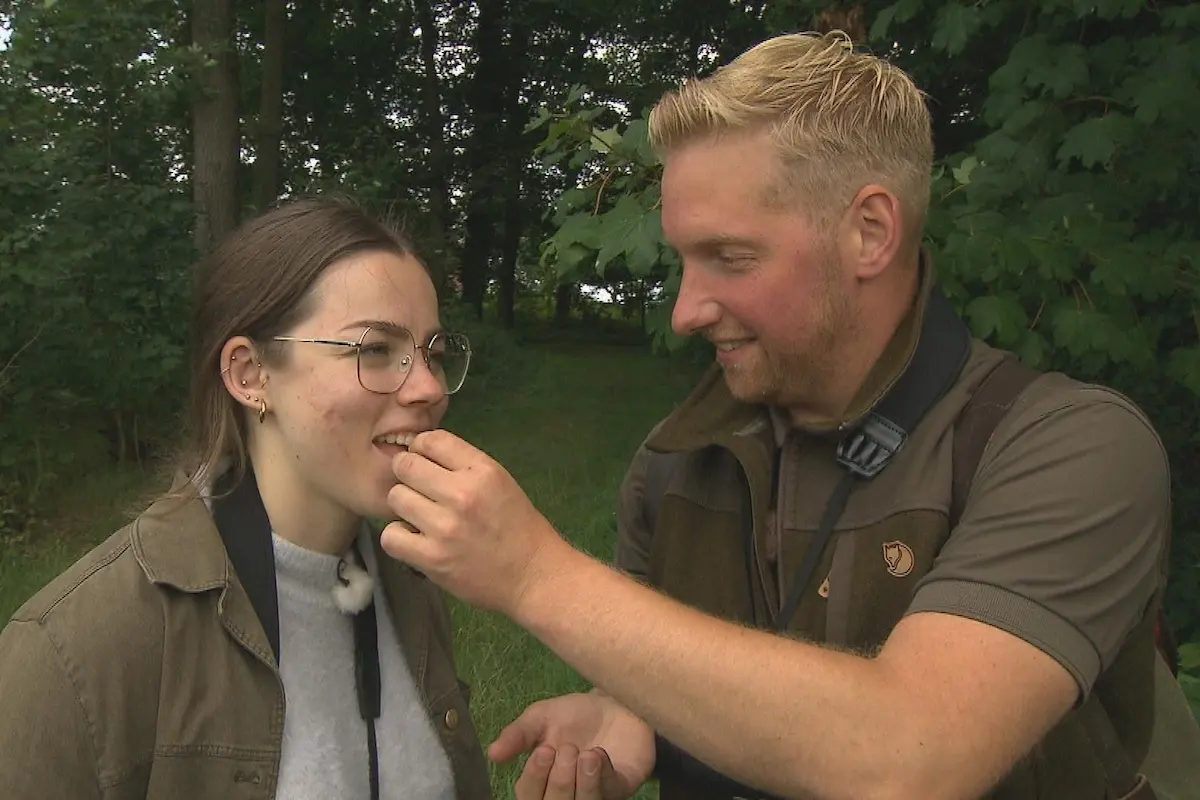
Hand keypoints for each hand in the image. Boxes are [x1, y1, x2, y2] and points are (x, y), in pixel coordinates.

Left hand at [380, 429, 568, 614]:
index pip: (431, 440)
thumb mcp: (500, 482)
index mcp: (483, 470)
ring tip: (420, 517)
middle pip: (406, 466)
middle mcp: (462, 493)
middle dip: (408, 475)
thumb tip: (421, 454)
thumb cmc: (518, 527)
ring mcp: (445, 527)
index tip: (424, 462)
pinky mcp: (432, 558)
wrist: (532, 575)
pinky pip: (391, 536)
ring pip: (395, 498)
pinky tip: (414, 539)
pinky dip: (398, 537)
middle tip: (419, 490)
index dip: (421, 449)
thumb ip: (463, 466)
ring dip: (404, 507)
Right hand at [490, 691, 655, 799]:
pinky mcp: (619, 791)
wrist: (615, 703)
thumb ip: (518, 734)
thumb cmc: (574, 715)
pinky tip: (599, 755)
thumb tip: (492, 754)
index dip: (534, 778)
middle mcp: (566, 794)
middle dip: (559, 781)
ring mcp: (594, 795)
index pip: (528, 796)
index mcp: (541, 782)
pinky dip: (601, 777)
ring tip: (586, 754)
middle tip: (567, 749)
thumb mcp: (540, 718)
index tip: (544, 750)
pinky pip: (608, 796)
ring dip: (582, 784)